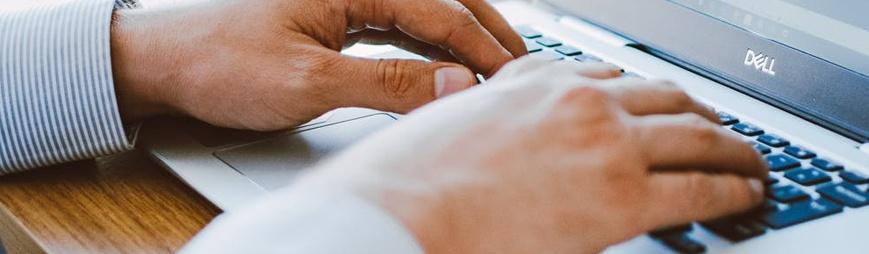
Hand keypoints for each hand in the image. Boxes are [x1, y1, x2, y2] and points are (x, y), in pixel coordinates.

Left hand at [110, 0, 525, 128]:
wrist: (164, 64)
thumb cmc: (220, 63)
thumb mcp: (309, 81)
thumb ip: (388, 83)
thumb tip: (453, 84)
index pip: (436, 11)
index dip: (479, 46)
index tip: (510, 76)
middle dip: (483, 28)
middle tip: (520, 60)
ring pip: (420, 11)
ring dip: (458, 38)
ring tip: (493, 64)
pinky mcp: (333, 16)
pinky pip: (395, 27)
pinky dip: (426, 47)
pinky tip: (443, 64)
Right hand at [304, 57, 767, 252]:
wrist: (398, 212)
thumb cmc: (406, 180)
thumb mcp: (447, 121)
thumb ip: (484, 109)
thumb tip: (490, 112)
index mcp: (534, 80)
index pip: (612, 75)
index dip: (648, 94)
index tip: (660, 106)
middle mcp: (578, 101)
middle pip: (666, 95)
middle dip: (701, 114)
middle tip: (719, 132)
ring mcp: (605, 143)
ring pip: (698, 133)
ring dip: (734, 148)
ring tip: (749, 164)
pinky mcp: (624, 196)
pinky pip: (702, 185)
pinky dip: (734, 188)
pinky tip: (744, 194)